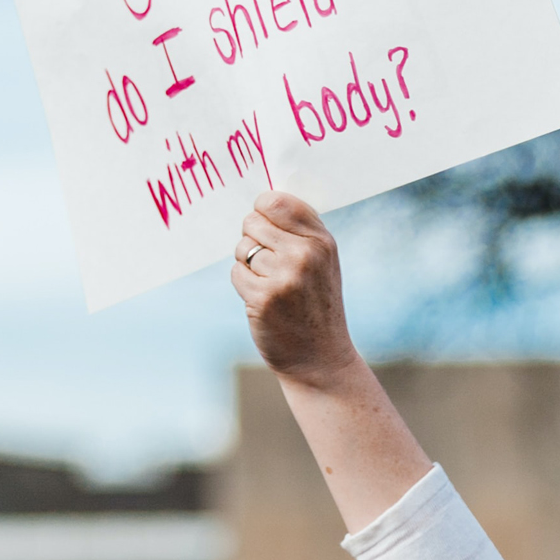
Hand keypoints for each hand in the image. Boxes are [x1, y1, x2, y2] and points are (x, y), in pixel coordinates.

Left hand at [232, 193, 357, 388]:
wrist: (321, 358)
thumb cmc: (316, 306)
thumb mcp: (323, 263)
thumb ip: (300, 231)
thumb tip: (263, 202)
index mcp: (322, 241)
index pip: (277, 201)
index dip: (263, 210)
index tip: (265, 226)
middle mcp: (305, 254)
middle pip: (252, 222)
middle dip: (253, 240)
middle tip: (269, 264)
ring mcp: (284, 276)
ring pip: (242, 249)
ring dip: (248, 266)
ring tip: (270, 285)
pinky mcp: (263, 297)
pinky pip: (236, 273)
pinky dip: (243, 285)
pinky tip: (263, 300)